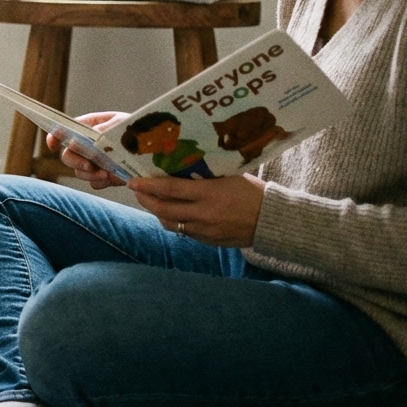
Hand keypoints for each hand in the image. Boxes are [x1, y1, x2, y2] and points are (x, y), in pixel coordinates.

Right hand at [48, 111, 129, 189]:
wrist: (153, 148)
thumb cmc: (136, 128)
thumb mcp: (122, 123)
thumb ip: (106, 127)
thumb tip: (93, 135)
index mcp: (89, 127)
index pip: (64, 131)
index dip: (54, 137)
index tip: (53, 145)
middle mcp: (86, 146)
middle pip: (67, 156)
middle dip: (75, 162)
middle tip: (89, 166)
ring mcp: (93, 162)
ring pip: (79, 172)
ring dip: (91, 174)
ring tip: (108, 173)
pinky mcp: (102, 176)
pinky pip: (94, 183)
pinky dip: (102, 182)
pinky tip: (114, 178)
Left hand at [126, 173, 265, 246]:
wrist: (273, 221)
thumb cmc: (253, 192)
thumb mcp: (230, 176)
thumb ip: (205, 174)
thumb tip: (180, 165)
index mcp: (210, 193)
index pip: (171, 189)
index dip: (149, 186)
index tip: (133, 181)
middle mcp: (204, 214)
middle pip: (164, 209)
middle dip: (146, 200)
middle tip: (137, 191)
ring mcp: (205, 231)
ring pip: (170, 224)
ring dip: (157, 212)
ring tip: (150, 201)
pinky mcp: (209, 241)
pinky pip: (184, 232)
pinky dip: (173, 222)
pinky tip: (171, 214)